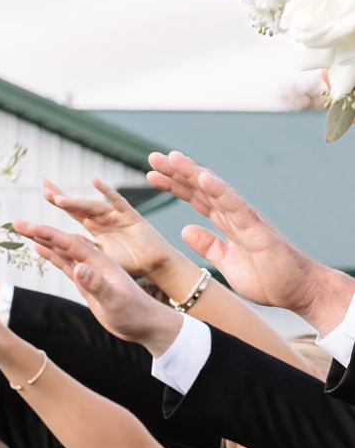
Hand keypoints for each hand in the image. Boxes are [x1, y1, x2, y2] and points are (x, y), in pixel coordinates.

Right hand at [12, 223, 182, 356]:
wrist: (145, 323)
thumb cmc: (134, 313)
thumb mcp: (115, 300)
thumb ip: (97, 284)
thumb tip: (78, 268)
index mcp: (99, 263)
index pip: (69, 244)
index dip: (48, 234)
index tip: (28, 226)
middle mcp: (93, 262)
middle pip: (62, 242)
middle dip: (39, 231)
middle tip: (16, 222)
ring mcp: (89, 272)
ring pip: (62, 251)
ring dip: (43, 240)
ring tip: (25, 230)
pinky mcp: (86, 282)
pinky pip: (66, 264)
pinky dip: (52, 255)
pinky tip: (41, 248)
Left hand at [39, 176, 172, 281]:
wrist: (154, 264)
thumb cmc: (129, 262)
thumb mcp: (99, 259)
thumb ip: (83, 251)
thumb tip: (61, 248)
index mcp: (94, 226)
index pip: (71, 213)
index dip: (58, 205)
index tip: (43, 195)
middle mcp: (102, 217)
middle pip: (77, 205)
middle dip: (60, 196)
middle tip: (44, 185)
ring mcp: (115, 214)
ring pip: (91, 206)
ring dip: (74, 202)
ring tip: (56, 199)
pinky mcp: (129, 215)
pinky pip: (116, 201)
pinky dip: (106, 191)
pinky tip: (94, 181)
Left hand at [145, 152, 354, 331]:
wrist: (296, 291)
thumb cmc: (267, 278)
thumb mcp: (225, 262)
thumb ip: (207, 245)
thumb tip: (184, 230)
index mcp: (227, 223)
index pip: (196, 198)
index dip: (174, 186)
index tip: (152, 174)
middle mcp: (235, 215)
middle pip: (201, 188)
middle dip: (177, 173)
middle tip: (153, 157)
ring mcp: (246, 218)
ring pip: (216, 189)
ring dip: (194, 173)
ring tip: (173, 157)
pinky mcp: (256, 228)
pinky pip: (234, 205)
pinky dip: (219, 190)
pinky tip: (203, 177)